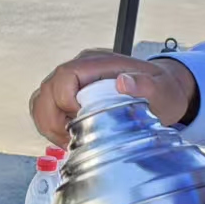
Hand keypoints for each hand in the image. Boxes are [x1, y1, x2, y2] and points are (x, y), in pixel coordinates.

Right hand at [28, 48, 196, 144]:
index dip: (65, 101)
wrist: (163, 93)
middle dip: (52, 119)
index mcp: (98, 62)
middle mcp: (80, 69)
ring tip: (68, 141)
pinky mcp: (70, 96)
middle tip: (70, 139)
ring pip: (41, 100)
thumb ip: (145, 85)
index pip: (64, 76)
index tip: (81, 121)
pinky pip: (45, 109)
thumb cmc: (162, 91)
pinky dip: (49, 126)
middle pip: (46, 90)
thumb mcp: (162, 90)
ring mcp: (72, 82)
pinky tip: (66, 138)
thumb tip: (123, 82)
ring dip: (48, 124)